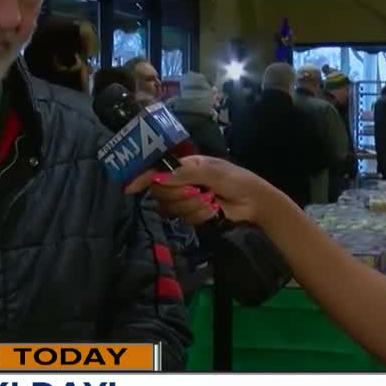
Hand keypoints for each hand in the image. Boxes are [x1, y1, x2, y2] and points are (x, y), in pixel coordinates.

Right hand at [123, 155, 280, 224]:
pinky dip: (199, 215)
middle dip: (177, 194)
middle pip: (160, 192)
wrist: (254, 202)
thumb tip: (159, 176)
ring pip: (171, 208)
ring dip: (191, 206)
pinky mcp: (193, 215)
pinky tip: (212, 210)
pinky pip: (184, 219)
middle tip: (195, 191)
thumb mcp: (212, 171)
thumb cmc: (235, 180)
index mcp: (184, 166)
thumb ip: (185, 173)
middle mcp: (181, 182)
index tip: (130, 188)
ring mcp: (186, 199)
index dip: (142, 178)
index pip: (156, 170)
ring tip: (209, 201)